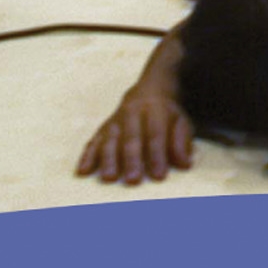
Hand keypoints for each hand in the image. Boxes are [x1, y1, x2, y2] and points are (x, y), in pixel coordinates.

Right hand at [76, 82, 193, 185]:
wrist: (150, 87)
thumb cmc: (167, 114)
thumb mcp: (180, 121)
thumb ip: (181, 141)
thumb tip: (185, 164)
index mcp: (155, 110)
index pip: (156, 135)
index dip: (158, 155)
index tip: (159, 176)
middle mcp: (132, 113)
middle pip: (131, 138)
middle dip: (131, 159)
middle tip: (132, 180)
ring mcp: (115, 120)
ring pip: (110, 139)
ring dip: (108, 159)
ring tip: (108, 178)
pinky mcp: (103, 128)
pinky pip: (93, 141)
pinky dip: (87, 156)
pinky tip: (82, 171)